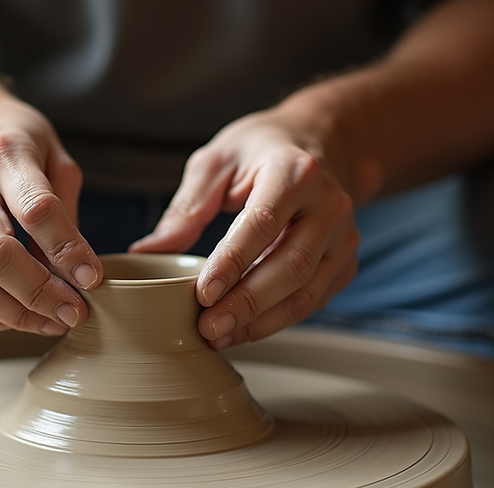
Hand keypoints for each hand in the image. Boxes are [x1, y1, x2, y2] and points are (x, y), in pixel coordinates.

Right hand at [0, 91, 101, 335]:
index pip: (36, 211)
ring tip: (52, 320)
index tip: (93, 278)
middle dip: (43, 294)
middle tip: (75, 312)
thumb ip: (66, 210)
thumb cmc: (11, 147)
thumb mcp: (53, 155)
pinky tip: (19, 315)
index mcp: (1, 153)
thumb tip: (77, 275)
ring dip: (19, 316)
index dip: (68, 251)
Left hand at [130, 108, 358, 348]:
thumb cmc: (260, 152)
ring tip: (221, 335)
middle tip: (208, 327)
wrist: (318, 145)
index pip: (264, 222)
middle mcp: (329, 204)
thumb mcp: (217, 162)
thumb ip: (187, 208)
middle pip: (292, 265)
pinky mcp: (344, 261)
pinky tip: (243, 329)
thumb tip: (148, 252)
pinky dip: (277, 321)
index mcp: (295, 171)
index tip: (203, 293)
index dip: (233, 262)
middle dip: (247, 303)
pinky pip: (313, 300)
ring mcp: (343, 236)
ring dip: (262, 321)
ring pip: (307, 291)